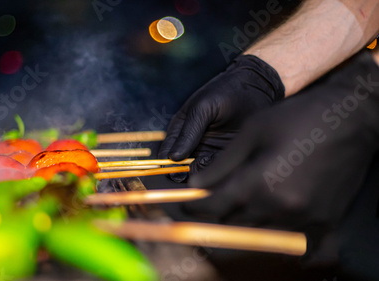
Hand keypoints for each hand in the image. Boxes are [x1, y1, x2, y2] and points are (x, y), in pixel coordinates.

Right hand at [158, 55, 284, 176]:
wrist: (258, 87)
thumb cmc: (225, 92)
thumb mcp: (203, 108)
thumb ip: (188, 133)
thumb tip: (172, 158)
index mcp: (179, 132)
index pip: (166, 155)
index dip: (168, 166)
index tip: (177, 171)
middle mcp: (192, 145)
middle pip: (182, 169)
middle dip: (187, 173)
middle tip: (199, 166)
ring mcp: (209, 152)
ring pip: (201, 173)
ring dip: (205, 174)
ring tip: (213, 160)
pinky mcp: (226, 157)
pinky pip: (219, 171)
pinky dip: (220, 172)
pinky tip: (226, 162)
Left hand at [183, 51, 378, 243]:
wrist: (350, 118)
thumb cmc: (297, 118)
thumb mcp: (251, 133)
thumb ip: (221, 164)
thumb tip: (195, 186)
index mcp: (259, 183)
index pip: (212, 208)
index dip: (192, 206)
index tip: (185, 203)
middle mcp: (281, 208)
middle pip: (233, 225)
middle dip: (218, 212)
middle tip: (215, 198)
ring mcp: (306, 219)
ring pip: (260, 236)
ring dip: (245, 224)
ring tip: (244, 203)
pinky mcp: (326, 221)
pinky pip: (301, 249)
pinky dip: (285, 242)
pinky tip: (277, 227)